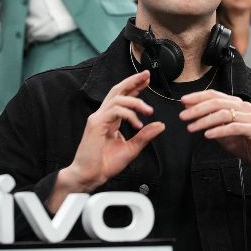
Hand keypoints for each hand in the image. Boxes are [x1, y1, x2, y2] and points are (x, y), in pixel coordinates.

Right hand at [58, 71, 165, 193]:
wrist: (90, 175)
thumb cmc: (105, 164)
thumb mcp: (131, 148)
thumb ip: (145, 136)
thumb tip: (160, 125)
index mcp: (110, 119)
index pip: (123, 97)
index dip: (134, 87)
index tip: (147, 80)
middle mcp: (103, 115)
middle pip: (117, 90)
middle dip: (133, 81)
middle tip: (147, 75)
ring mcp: (98, 118)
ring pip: (117, 99)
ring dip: (135, 101)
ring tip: (148, 111)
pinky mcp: (96, 124)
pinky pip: (115, 111)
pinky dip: (129, 114)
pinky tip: (137, 124)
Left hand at [180, 90, 250, 174]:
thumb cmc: (244, 144)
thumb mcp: (222, 132)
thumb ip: (210, 121)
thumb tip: (190, 110)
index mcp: (236, 104)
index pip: (214, 95)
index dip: (197, 96)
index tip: (182, 101)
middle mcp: (244, 107)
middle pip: (217, 102)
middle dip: (197, 108)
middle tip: (183, 116)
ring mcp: (250, 117)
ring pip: (224, 114)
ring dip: (205, 120)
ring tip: (191, 128)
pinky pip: (234, 127)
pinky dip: (219, 130)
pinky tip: (208, 135)